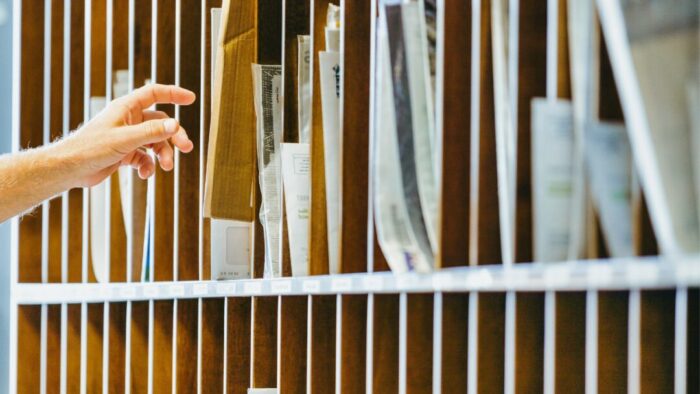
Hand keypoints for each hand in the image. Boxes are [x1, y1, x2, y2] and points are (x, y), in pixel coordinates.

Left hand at [55, 84, 195, 187]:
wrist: (70, 169)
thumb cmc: (91, 148)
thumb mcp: (126, 139)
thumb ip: (152, 131)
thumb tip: (176, 124)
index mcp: (126, 108)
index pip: (154, 94)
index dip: (173, 94)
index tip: (191, 98)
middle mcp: (128, 120)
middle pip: (160, 123)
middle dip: (174, 136)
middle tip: (186, 148)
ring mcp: (127, 137)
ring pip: (155, 142)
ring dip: (163, 154)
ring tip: (166, 167)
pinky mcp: (124, 153)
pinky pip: (145, 157)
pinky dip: (148, 166)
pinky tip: (146, 174)